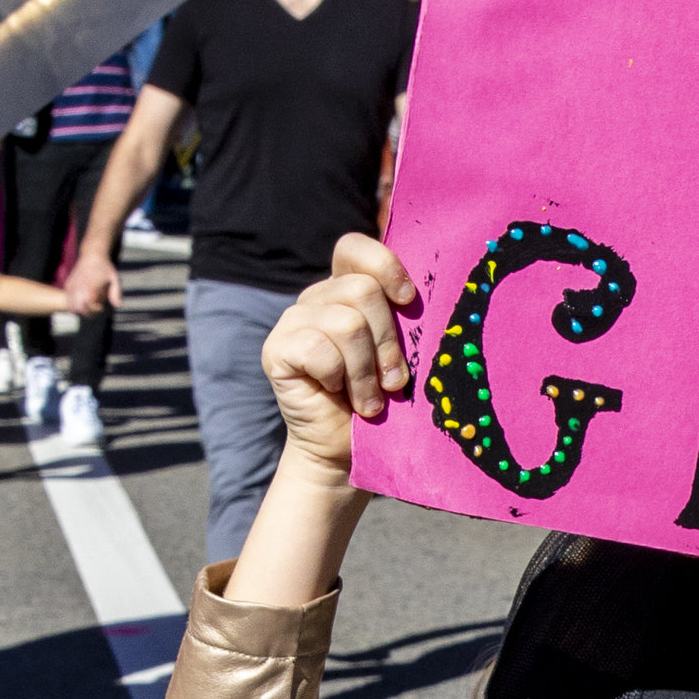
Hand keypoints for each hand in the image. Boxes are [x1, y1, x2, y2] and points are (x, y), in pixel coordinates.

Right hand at [61, 246, 119, 316]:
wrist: (92, 254)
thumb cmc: (104, 267)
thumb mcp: (114, 279)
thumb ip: (116, 293)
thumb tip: (117, 306)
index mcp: (89, 287)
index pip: (88, 307)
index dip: (95, 310)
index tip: (101, 306)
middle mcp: (78, 288)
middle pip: (78, 309)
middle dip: (87, 312)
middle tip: (95, 308)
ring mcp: (72, 286)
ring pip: (71, 306)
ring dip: (79, 310)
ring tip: (88, 306)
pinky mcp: (68, 284)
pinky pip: (67, 299)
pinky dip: (73, 304)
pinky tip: (82, 301)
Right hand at [261, 232, 420, 476]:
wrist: (345, 450)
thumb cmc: (381, 401)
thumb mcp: (398, 355)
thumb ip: (403, 321)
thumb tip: (421, 301)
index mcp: (347, 289)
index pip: (355, 248)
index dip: (385, 265)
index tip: (408, 301)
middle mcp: (318, 298)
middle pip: (364, 291)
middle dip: (388, 343)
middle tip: (395, 383)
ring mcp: (293, 320)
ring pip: (347, 323)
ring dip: (366, 371)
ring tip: (370, 401)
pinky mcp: (277, 349)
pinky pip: (320, 349)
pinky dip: (339, 379)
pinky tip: (338, 396)